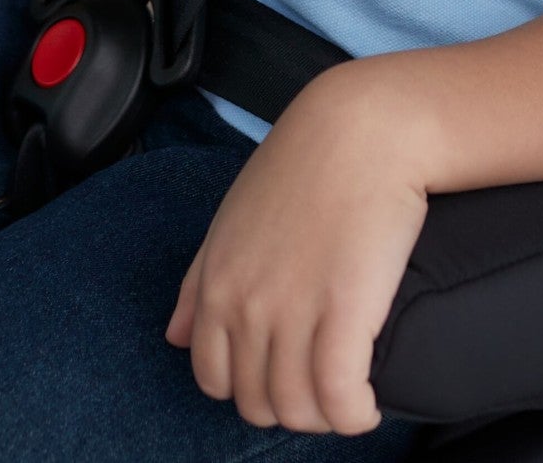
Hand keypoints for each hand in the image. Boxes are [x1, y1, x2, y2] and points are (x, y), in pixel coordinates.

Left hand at [165, 69, 429, 434]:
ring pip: (298, 410)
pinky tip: (369, 404)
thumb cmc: (305, 165)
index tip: (284, 373)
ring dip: (324, 416)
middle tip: (322, 382)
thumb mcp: (234, 217)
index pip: (213, 378)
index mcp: (215, 281)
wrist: (365, 127)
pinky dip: (355, 416)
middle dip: (289, 404)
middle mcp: (245, 303)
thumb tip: (173, 336)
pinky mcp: (345, 313)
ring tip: (349, 395)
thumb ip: (197, 279)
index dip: (250, 387)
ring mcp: (292, 310)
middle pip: (257, 402)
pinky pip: (340, 400)